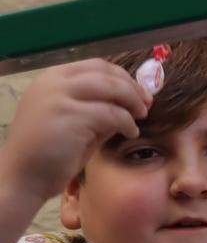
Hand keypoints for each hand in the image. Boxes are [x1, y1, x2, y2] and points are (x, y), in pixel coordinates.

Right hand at [0, 60, 148, 204]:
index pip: (95, 66)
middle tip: (146, 104)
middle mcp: (53, 82)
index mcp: (52, 79)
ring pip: (110, 87)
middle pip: (105, 72)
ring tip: (140, 117)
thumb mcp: (76, 122)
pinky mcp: (69, 115)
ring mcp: (59, 96)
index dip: (122, 77)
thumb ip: (99, 109)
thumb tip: (131, 103)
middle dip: (132, 87)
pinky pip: (111, 113)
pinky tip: (130, 133)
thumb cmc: (50, 152)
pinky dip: (126, 122)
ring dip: (132, 101)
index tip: (139, 93)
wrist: (24, 176)